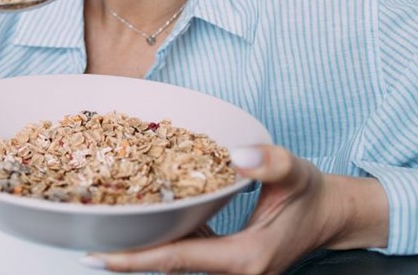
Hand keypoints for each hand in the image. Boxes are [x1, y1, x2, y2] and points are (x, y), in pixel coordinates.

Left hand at [85, 145, 388, 274]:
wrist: (332, 215)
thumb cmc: (313, 193)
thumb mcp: (296, 172)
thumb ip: (270, 163)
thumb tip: (237, 154)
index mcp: (245, 259)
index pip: (178, 260)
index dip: (135, 258)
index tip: (97, 255)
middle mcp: (233, 272)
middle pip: (168, 268)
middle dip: (128, 256)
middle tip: (85, 240)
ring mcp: (228, 271)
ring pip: (174, 264)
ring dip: (142, 250)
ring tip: (101, 231)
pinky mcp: (224, 261)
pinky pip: (185, 255)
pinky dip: (162, 243)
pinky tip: (140, 222)